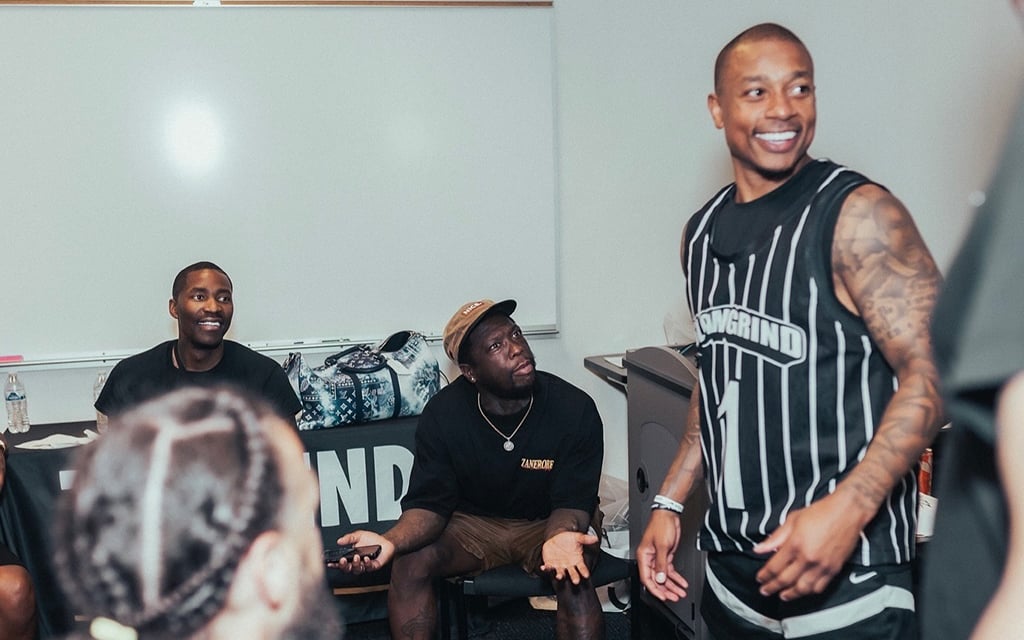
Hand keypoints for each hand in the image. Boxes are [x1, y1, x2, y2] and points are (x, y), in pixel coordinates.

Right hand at [330, 531, 392, 573]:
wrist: (385, 541)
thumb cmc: (372, 539)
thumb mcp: (358, 535)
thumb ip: (349, 538)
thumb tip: (339, 541)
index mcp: (352, 556)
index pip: (341, 562)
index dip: (334, 564)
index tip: (329, 563)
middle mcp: (357, 562)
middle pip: (347, 569)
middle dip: (344, 566)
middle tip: (343, 560)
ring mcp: (365, 565)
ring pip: (357, 570)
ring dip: (355, 564)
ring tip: (356, 557)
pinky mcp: (374, 566)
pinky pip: (369, 568)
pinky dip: (367, 564)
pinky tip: (366, 559)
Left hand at [540, 530, 597, 583]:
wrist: (556, 537)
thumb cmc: (567, 539)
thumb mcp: (577, 537)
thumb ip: (585, 539)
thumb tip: (595, 538)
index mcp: (576, 560)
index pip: (582, 567)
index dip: (584, 571)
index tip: (586, 575)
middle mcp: (569, 565)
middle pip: (572, 573)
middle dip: (574, 577)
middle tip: (576, 581)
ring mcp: (559, 566)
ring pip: (560, 573)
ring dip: (559, 575)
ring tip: (559, 576)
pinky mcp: (550, 564)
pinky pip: (548, 568)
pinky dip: (545, 569)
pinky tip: (544, 568)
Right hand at [637, 509, 687, 600]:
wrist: (668, 515)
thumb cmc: (661, 525)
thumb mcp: (662, 546)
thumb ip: (661, 564)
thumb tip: (659, 578)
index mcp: (643, 556)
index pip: (646, 578)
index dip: (655, 589)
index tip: (663, 596)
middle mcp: (649, 558)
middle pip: (656, 579)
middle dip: (665, 589)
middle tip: (674, 597)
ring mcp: (658, 558)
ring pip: (663, 576)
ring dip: (672, 585)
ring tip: (680, 592)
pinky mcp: (665, 555)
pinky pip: (669, 570)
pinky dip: (676, 577)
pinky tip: (681, 583)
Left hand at [752, 491, 867, 600]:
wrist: (847, 511)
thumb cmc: (821, 512)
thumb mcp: (792, 519)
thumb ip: (776, 537)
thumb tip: (759, 549)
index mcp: (795, 544)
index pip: (774, 567)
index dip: (765, 575)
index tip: (759, 578)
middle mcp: (807, 558)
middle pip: (785, 580)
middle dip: (772, 587)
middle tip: (764, 590)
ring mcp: (822, 566)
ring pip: (802, 588)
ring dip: (790, 594)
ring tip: (782, 596)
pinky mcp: (834, 569)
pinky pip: (820, 587)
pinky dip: (809, 592)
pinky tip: (803, 591)